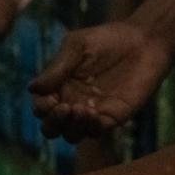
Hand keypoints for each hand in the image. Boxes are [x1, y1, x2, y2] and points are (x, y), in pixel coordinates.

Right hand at [29, 21, 174, 140]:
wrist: (143, 41)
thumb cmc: (107, 39)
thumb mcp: (76, 46)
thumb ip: (57, 68)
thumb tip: (31, 89)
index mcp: (59, 86)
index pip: (41, 107)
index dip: (41, 108)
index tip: (51, 98)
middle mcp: (72, 103)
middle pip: (52, 128)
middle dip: (52, 123)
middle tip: (64, 108)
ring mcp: (92, 113)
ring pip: (72, 135)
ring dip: (71, 127)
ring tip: (81, 109)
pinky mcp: (113, 117)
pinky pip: (97, 132)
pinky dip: (91, 127)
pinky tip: (94, 114)